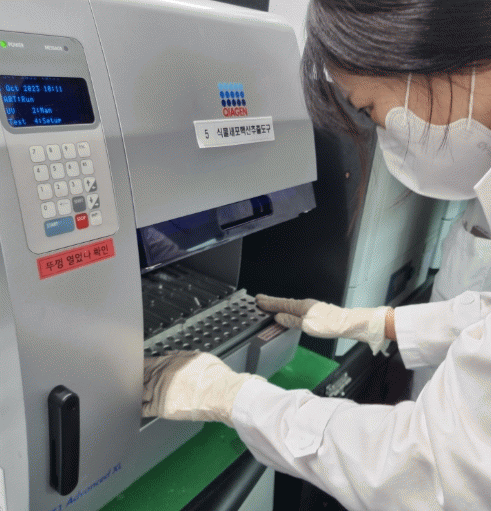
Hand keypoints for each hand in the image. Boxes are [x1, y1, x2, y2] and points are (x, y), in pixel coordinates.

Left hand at [142, 350, 264, 425]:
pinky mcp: (161, 408)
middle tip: (131, 380)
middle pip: (140, 376)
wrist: (219, 392)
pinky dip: (136, 409)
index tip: (138, 367)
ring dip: (134, 392)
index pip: (147, 362)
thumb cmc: (212, 375)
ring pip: (139, 391)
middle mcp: (160, 376)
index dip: (141, 365)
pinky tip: (133, 410)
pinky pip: (142, 409)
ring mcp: (159, 392)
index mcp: (168, 362)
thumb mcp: (197, 357)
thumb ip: (180, 356)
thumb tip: (172, 355)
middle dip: (135, 378)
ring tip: (130, 394)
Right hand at [256, 294, 390, 354]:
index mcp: (303, 306)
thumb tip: (279, 317)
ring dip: (279, 306)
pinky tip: (289, 313)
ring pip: (291, 306)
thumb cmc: (332, 325)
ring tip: (269, 306)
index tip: (258, 300)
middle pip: (285, 303)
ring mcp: (311, 308)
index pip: (281, 304)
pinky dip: (288, 310)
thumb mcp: (308, 326)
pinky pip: (297, 310)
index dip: (269, 303)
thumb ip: (292, 322)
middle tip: (259, 300)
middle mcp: (306, 305)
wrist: (351, 324)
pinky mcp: (316, 313)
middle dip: (272, 302)